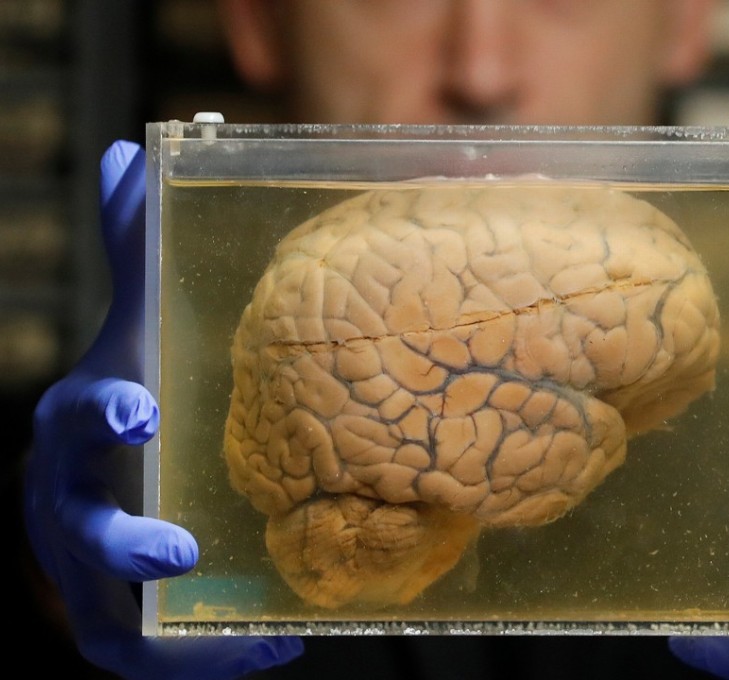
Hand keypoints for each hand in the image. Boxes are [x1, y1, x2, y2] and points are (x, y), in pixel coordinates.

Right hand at [24, 140, 303, 679]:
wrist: (105, 470)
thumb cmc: (132, 393)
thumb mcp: (139, 323)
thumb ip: (137, 250)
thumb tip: (130, 150)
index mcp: (81, 424)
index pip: (80, 417)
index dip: (104, 412)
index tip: (142, 409)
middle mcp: (68, 500)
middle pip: (77, 532)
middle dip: (122, 540)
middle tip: (178, 546)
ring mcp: (82, 567)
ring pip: (106, 619)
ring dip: (176, 634)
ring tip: (256, 641)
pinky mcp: (110, 616)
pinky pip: (142, 654)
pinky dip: (202, 659)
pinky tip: (275, 646)